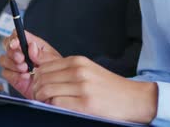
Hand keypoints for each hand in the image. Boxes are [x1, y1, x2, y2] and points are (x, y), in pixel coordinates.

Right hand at [0, 30, 61, 98]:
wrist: (51, 87)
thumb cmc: (54, 71)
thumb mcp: (52, 61)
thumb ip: (42, 54)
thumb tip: (32, 46)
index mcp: (31, 43)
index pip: (17, 34)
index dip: (14, 37)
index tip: (16, 44)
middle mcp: (20, 52)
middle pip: (7, 44)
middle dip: (13, 52)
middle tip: (22, 59)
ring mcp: (14, 63)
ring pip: (3, 59)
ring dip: (13, 64)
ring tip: (26, 69)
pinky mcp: (12, 75)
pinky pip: (5, 72)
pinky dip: (14, 75)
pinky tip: (24, 77)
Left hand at [32, 56, 157, 123]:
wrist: (133, 98)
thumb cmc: (110, 87)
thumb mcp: (87, 70)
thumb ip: (66, 69)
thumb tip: (40, 70)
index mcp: (78, 61)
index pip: (44, 66)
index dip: (36, 77)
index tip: (38, 85)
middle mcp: (78, 71)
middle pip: (42, 78)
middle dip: (36, 89)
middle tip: (39, 96)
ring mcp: (82, 87)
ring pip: (47, 90)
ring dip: (42, 99)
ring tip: (47, 103)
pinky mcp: (85, 104)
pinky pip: (57, 104)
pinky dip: (52, 107)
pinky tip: (57, 108)